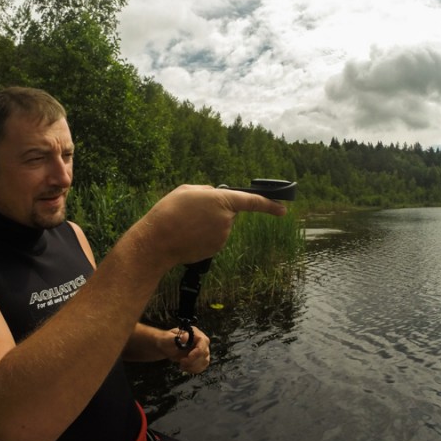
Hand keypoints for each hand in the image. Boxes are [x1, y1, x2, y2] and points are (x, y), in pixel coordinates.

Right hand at [139, 185, 286, 267]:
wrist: (157, 241)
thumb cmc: (169, 212)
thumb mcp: (188, 190)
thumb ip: (208, 192)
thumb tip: (216, 196)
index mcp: (222, 201)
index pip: (252, 202)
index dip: (270, 205)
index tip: (283, 209)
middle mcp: (226, 221)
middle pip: (229, 213)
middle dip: (216, 211)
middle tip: (193, 211)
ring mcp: (222, 237)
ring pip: (220, 226)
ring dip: (208, 224)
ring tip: (186, 223)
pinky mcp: (214, 250)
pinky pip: (213, 238)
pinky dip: (203, 236)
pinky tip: (188, 235)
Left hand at [168, 326, 210, 373]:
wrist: (167, 347)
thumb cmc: (167, 340)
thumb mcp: (169, 338)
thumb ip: (177, 337)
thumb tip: (185, 336)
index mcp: (196, 333)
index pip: (203, 342)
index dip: (196, 353)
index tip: (184, 359)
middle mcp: (202, 341)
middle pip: (204, 354)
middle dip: (192, 361)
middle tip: (181, 362)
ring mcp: (203, 350)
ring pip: (204, 362)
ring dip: (192, 366)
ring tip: (182, 365)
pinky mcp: (202, 358)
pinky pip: (202, 366)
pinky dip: (193, 369)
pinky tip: (186, 367)